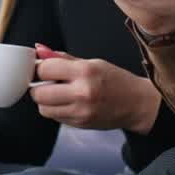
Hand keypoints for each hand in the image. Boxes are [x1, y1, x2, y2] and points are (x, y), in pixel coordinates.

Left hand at [28, 44, 160, 133]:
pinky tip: (68, 103)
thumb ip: (63, 59)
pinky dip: (56, 110)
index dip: (40, 68)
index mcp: (85, 71)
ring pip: (44, 109)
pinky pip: (55, 118)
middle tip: (47, 82)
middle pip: (39, 93)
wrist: (136, 104)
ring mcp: (81, 111)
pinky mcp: (80, 124)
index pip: (45, 69)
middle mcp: (82, 93)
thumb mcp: (92, 63)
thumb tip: (40, 50)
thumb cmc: (116, 80)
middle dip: (38, 87)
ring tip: (58, 94)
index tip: (43, 68)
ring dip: (46, 101)